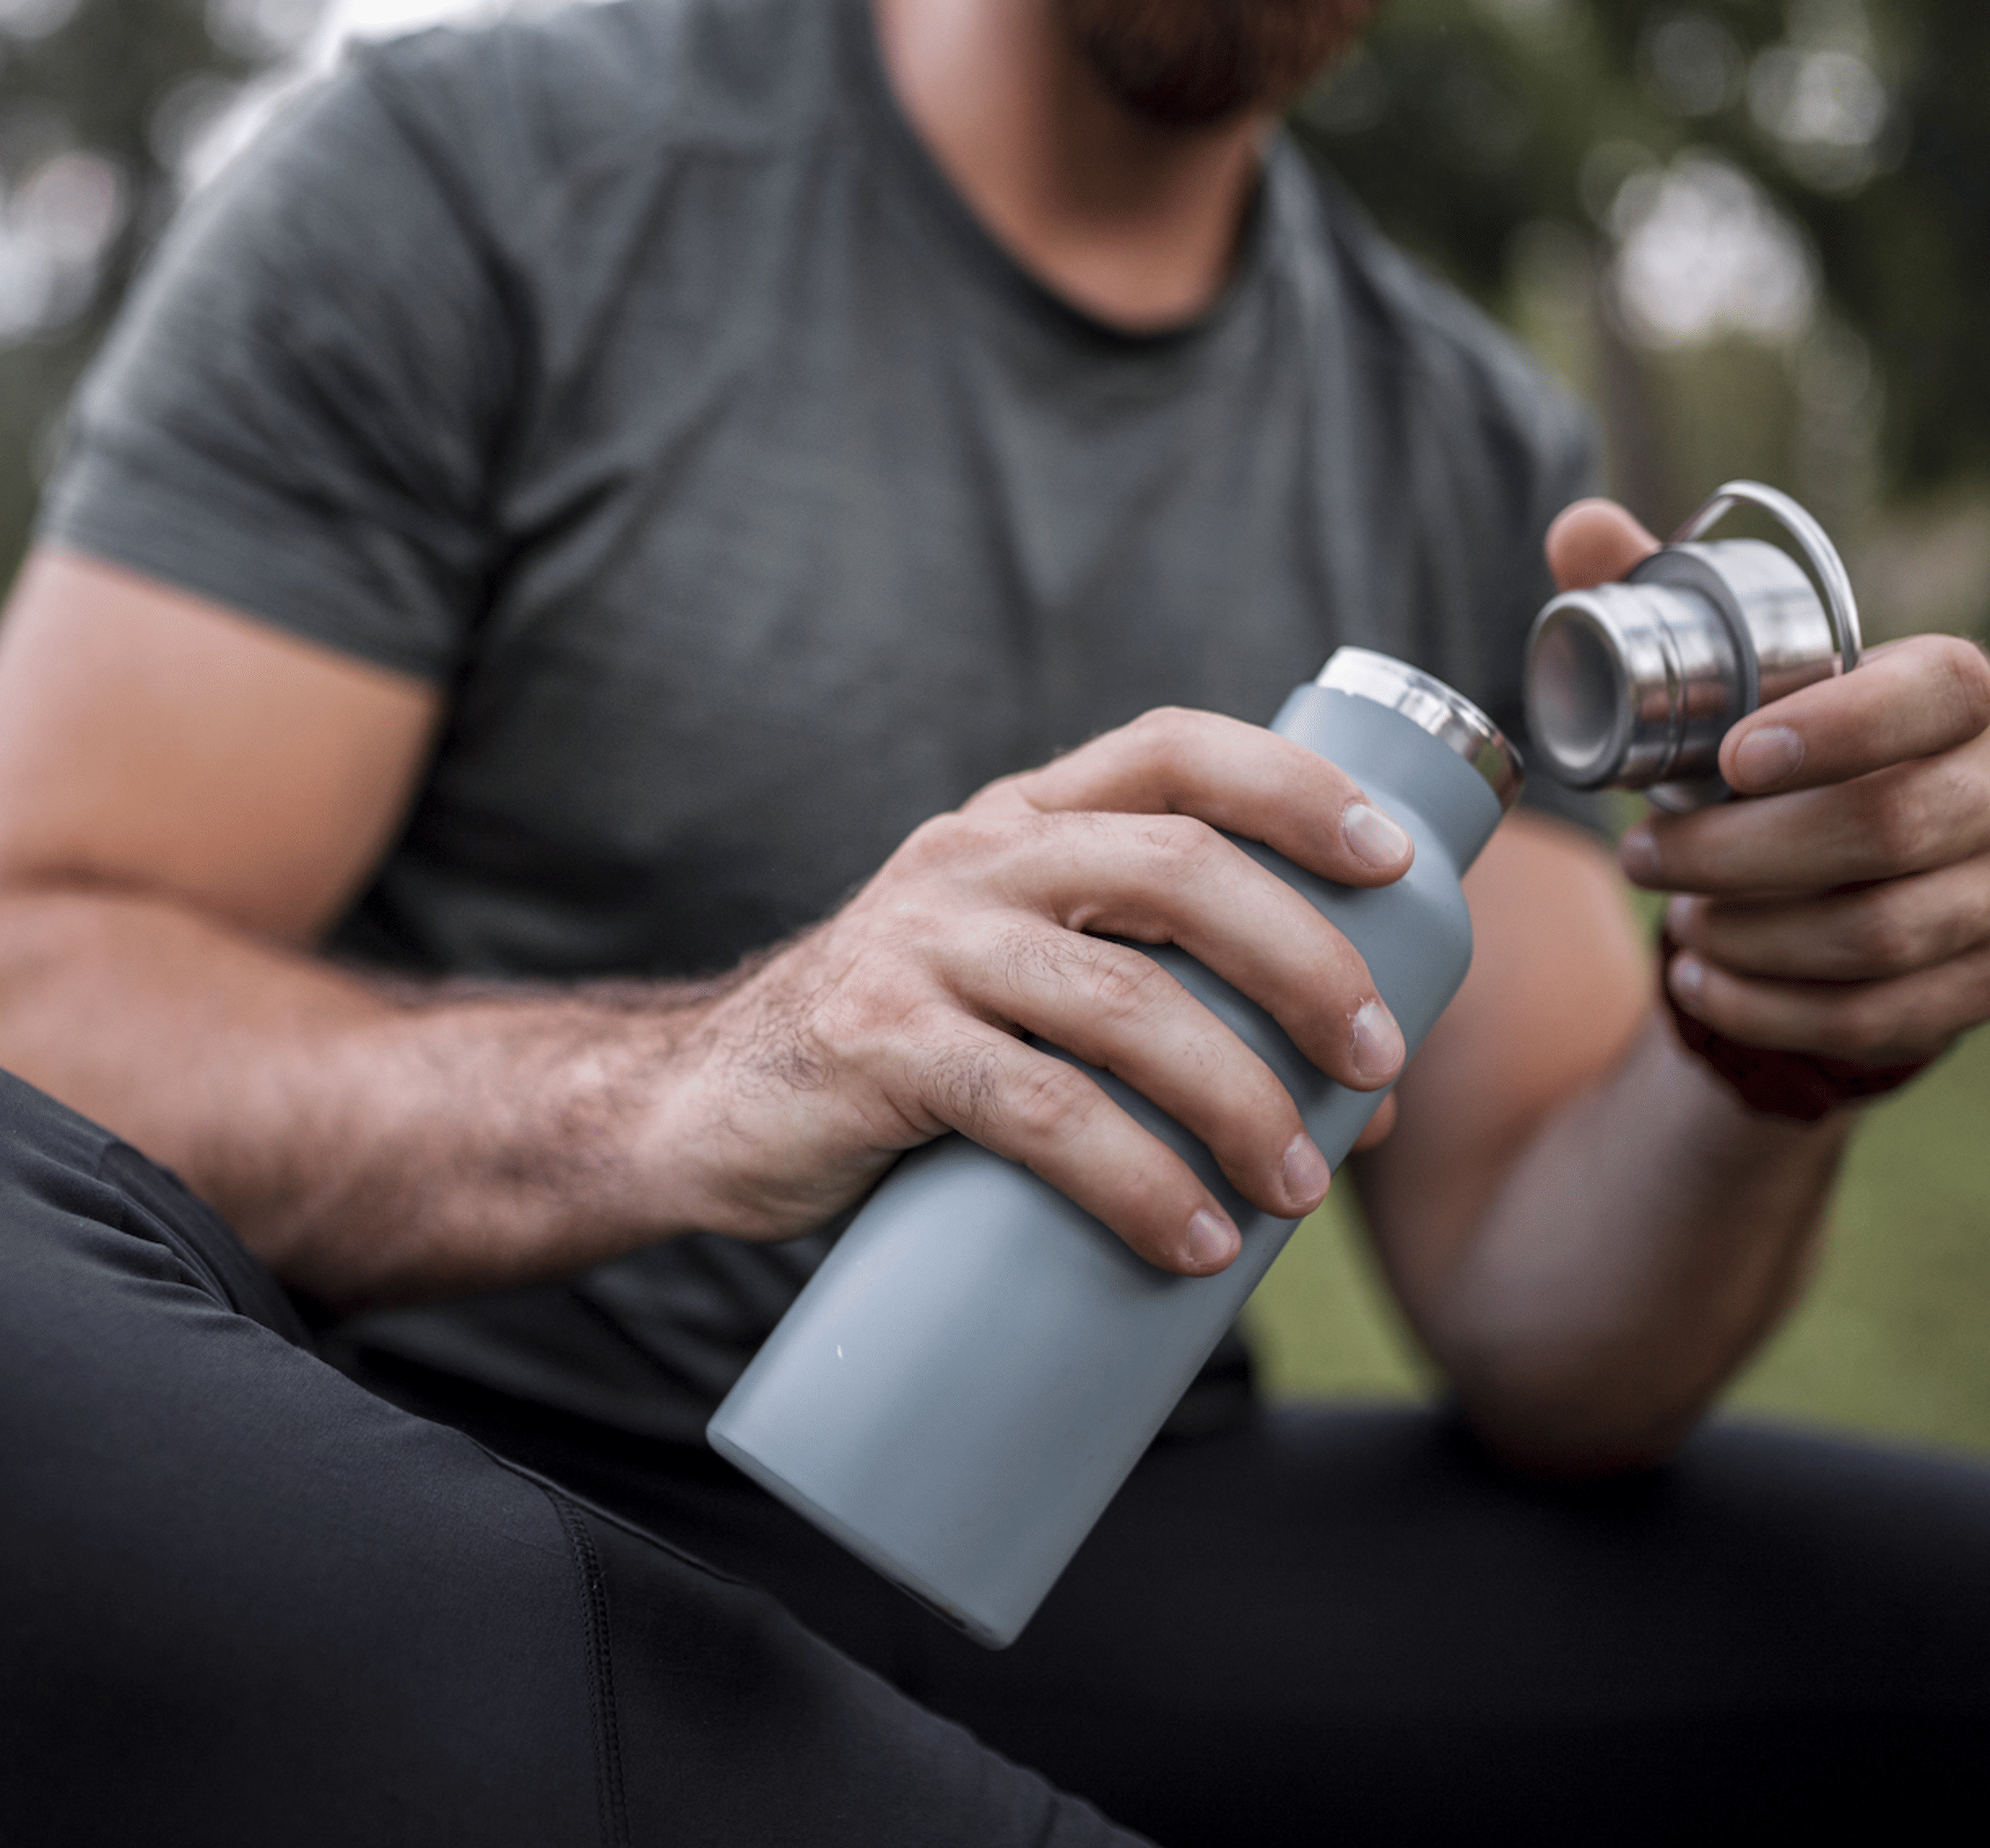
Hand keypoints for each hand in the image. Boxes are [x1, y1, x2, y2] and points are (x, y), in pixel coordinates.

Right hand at [653, 708, 1415, 1275]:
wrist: (702, 1110)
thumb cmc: (899, 1058)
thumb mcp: (1018, 990)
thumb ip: (1162, 1007)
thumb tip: (1366, 1103)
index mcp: (1018, 821)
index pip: (1173, 750)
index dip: (1297, 786)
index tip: (1397, 862)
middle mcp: (971, 858)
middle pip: (1177, 869)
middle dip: (1304, 962)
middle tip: (1375, 1062)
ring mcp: (919, 947)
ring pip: (1123, 1002)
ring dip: (1240, 1097)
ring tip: (1297, 1189)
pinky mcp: (879, 1048)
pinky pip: (1039, 1111)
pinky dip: (1136, 1181)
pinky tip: (1194, 1240)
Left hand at [1551, 500, 1989, 1068]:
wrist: (1864, 866)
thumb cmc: (1791, 750)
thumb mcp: (1736, 674)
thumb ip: (1661, 600)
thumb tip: (1580, 528)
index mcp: (1965, 693)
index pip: (1939, 694)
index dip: (1839, 728)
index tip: (1730, 759)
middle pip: (1891, 828)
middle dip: (1739, 853)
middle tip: (1645, 857)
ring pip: (1879, 934)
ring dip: (1751, 934)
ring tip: (1678, 915)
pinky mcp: (1981, 984)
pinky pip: (1878, 1018)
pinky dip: (1771, 1009)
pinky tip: (1704, 982)